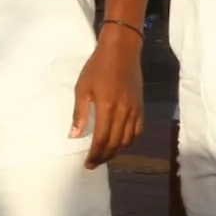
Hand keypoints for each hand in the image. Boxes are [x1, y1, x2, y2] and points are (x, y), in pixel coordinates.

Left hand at [72, 31, 146, 169]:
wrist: (121, 51)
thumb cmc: (97, 68)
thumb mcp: (82, 88)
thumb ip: (79, 114)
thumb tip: (74, 136)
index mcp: (107, 108)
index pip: (102, 140)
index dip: (95, 155)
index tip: (87, 163)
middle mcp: (124, 112)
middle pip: (116, 144)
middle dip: (104, 157)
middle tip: (94, 163)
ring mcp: (135, 110)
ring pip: (128, 139)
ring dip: (117, 151)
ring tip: (105, 155)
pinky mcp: (141, 106)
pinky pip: (138, 130)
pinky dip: (129, 140)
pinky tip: (120, 142)